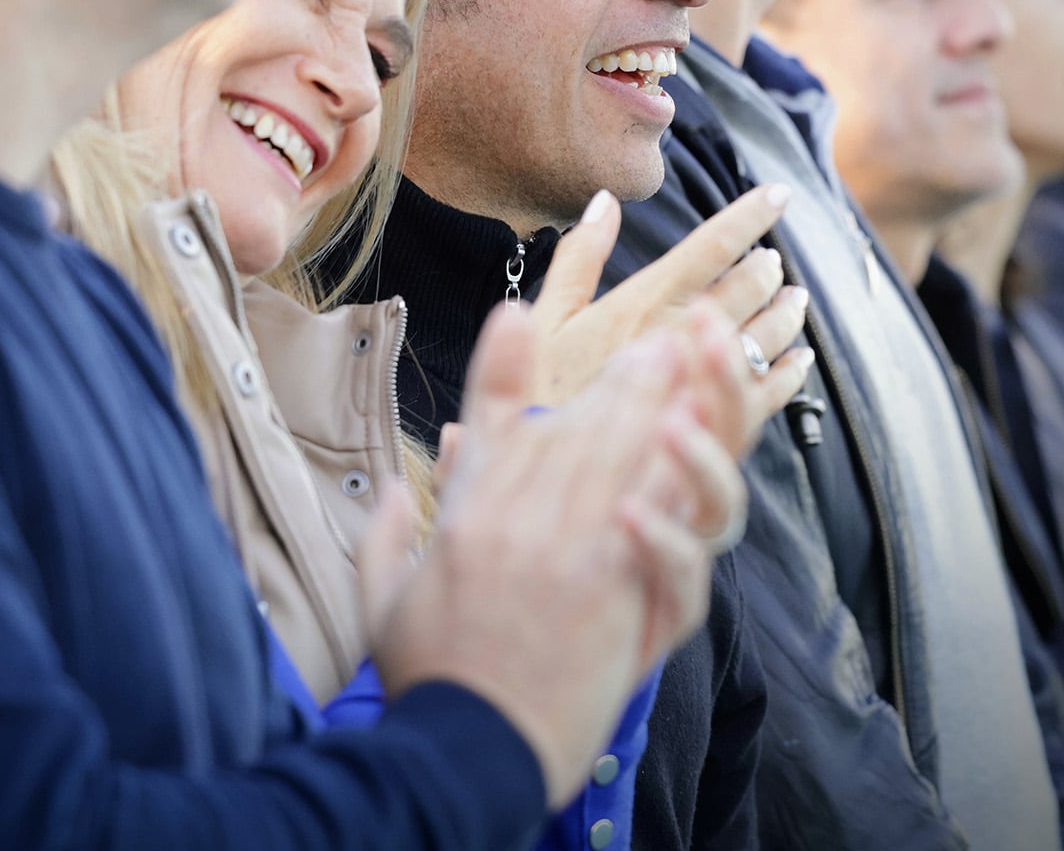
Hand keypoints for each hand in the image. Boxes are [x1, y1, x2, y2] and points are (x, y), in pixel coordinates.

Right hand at [358, 304, 730, 806]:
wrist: (466, 750)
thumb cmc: (429, 681)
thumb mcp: (381, 604)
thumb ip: (386, 539)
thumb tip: (393, 492)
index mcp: (461, 520)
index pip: (487, 424)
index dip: (503, 363)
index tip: (518, 313)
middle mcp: (511, 521)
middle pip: (569, 427)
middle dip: (614, 379)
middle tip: (652, 342)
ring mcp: (562, 551)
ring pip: (613, 457)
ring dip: (650, 407)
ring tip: (680, 369)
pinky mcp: (608, 589)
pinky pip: (644, 519)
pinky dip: (663, 478)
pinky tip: (682, 443)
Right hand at [530, 183, 813, 454]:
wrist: (551, 477)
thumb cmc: (541, 392)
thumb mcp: (548, 316)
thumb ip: (579, 256)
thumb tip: (606, 200)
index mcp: (647, 302)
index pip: (713, 245)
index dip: (751, 215)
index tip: (778, 195)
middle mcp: (686, 337)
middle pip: (749, 288)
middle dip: (768, 268)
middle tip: (775, 262)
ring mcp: (707, 383)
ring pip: (768, 336)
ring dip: (786, 313)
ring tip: (796, 301)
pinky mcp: (719, 427)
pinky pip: (771, 393)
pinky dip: (791, 371)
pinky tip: (799, 361)